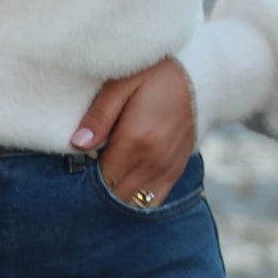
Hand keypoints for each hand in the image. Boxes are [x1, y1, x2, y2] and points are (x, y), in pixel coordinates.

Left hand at [70, 56, 195, 204]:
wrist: (200, 76)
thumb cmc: (153, 75)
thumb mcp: (121, 85)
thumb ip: (99, 116)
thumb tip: (78, 145)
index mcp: (136, 140)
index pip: (102, 179)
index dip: (85, 179)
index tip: (77, 168)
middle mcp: (154, 160)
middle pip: (117, 194)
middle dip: (98, 191)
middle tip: (86, 175)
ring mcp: (167, 168)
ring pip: (135, 202)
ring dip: (117, 196)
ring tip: (104, 179)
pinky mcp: (176, 171)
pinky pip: (154, 200)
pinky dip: (136, 198)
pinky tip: (124, 185)